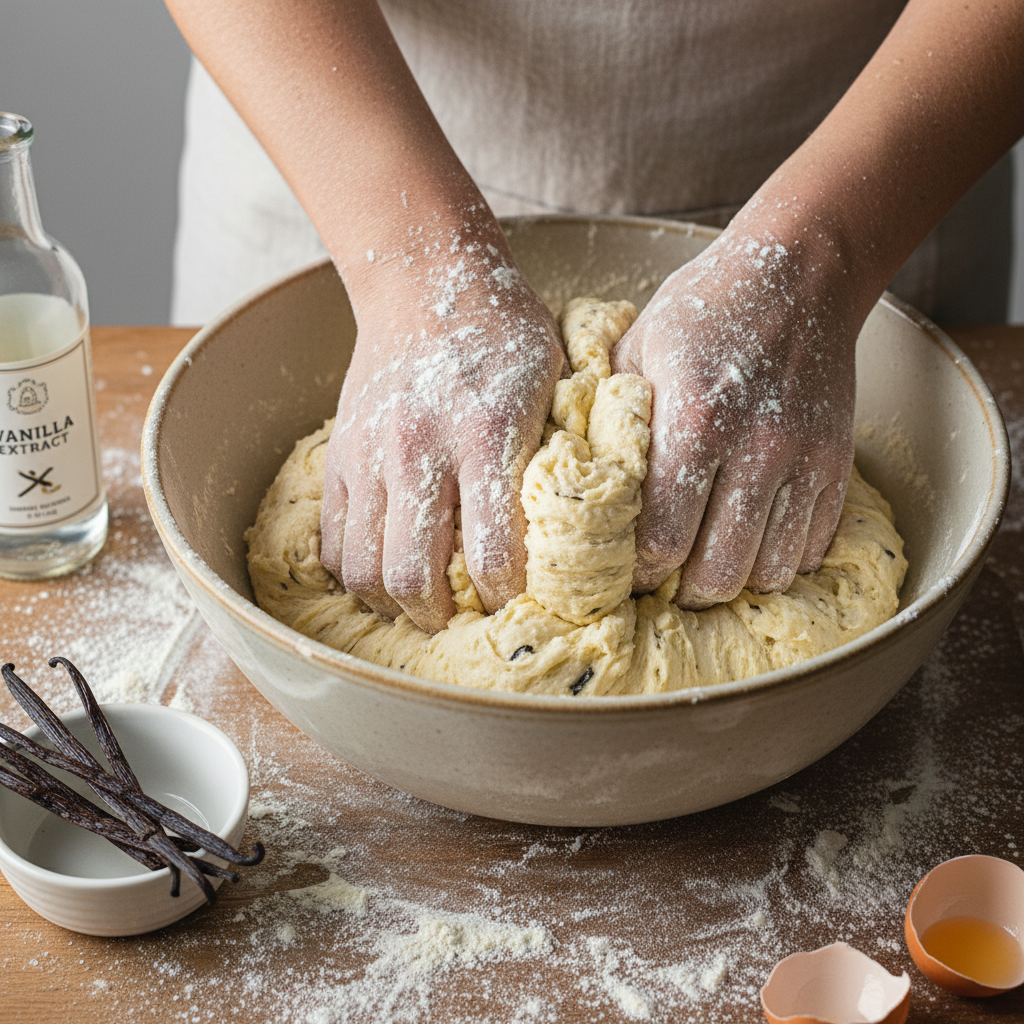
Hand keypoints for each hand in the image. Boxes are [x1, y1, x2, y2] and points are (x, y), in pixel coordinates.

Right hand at [320, 237, 567, 632]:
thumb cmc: (506, 335)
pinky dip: (355, 570)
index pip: (490, 554)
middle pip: (412, 576)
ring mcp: (373, 455)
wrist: (427, 282)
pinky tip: (384, 569)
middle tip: (461, 623)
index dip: (506, 596)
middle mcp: (422, 451)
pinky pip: (333, 539)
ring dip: (392, 602)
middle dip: (439, 618)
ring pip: (364, 567)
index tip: (521, 602)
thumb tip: (582, 527)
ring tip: (421, 605)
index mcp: (486, 436)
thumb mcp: (555, 383)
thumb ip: (561, 453)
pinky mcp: (342, 456)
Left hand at [611, 223, 860, 608]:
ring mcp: (804, 459)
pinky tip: (752, 547)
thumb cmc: (703, 311)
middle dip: (683, 593)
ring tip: (707, 571)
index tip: (625, 569)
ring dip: (734, 584)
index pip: (662, 538)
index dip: (639, 569)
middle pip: (718, 570)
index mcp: (694, 420)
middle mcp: (755, 448)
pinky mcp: (837, 463)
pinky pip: (812, 547)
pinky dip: (781, 562)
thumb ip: (606, 416)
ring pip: (770, 569)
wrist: (798, 274)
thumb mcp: (636, 347)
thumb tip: (569, 477)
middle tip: (665, 585)